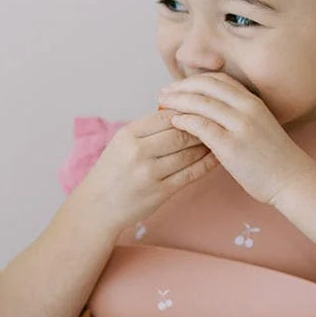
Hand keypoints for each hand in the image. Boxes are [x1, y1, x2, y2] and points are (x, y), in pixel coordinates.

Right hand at [80, 109, 217, 230]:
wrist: (98, 205)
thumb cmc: (113, 171)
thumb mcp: (121, 143)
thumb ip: (148, 129)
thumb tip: (182, 112)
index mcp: (128, 135)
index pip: (166, 116)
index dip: (187, 112)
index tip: (201, 111)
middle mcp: (138, 152)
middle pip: (181, 133)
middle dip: (201, 129)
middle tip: (216, 125)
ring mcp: (150, 173)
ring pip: (189, 153)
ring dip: (206, 146)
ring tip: (218, 140)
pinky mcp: (160, 192)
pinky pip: (191, 174)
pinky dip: (207, 164)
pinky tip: (215, 158)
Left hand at [157, 73, 315, 204]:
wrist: (293, 180)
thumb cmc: (272, 159)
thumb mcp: (259, 127)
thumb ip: (238, 116)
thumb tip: (211, 111)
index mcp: (254, 102)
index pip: (219, 80)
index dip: (195, 80)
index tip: (178, 87)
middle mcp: (248, 108)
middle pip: (207, 86)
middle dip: (181, 87)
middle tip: (163, 93)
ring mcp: (241, 125)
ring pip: (202, 103)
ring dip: (178, 102)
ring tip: (162, 105)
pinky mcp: (232, 145)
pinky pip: (201, 126)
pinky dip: (184, 121)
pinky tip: (174, 123)